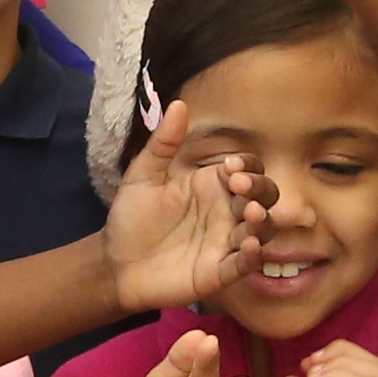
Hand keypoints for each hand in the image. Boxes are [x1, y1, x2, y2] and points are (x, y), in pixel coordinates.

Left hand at [99, 124, 258, 315]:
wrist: (114, 262)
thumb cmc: (131, 218)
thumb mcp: (143, 176)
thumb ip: (163, 143)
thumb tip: (178, 104)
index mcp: (211, 185)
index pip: (246, 169)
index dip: (248, 167)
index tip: (232, 168)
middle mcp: (225, 212)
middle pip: (263, 195)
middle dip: (261, 188)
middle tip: (240, 186)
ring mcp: (226, 243)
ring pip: (262, 229)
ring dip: (263, 220)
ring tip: (250, 213)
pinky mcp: (219, 272)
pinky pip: (245, 265)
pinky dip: (254, 256)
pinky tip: (250, 246)